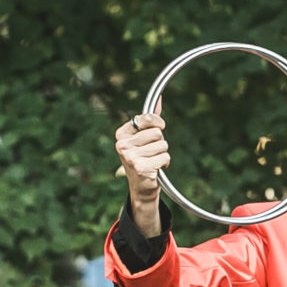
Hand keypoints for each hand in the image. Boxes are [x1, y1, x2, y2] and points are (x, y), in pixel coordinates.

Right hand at [114, 112, 168, 235]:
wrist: (141, 187)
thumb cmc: (143, 158)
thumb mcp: (143, 137)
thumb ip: (150, 119)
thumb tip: (160, 99)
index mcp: (121, 134)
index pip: (146, 118)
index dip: (157, 123)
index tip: (159, 128)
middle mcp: (122, 145)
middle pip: (158, 133)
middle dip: (160, 143)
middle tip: (151, 153)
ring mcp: (130, 157)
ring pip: (163, 145)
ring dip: (162, 154)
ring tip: (152, 161)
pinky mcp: (140, 167)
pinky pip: (165, 157)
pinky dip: (164, 163)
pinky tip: (155, 169)